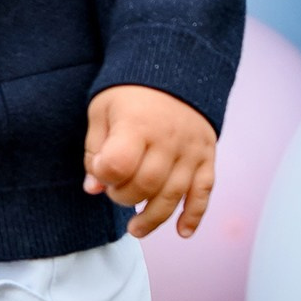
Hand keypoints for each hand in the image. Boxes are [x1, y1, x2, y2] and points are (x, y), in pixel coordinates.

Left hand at [84, 85, 215, 240]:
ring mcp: (191, 150)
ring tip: (135, 229)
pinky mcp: (207, 157)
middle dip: (125, 197)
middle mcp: (168, 139)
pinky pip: (204, 192)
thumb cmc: (129, 94)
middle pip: (146, 184)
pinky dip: (194, 215)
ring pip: (174, 195)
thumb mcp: (102, 111)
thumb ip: (94, 150)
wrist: (173, 68)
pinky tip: (182, 232)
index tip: (100, 173)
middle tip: (115, 193)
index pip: (119, 164)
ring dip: (153, 218)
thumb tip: (93, 188)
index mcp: (137, 123)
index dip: (105, 176)